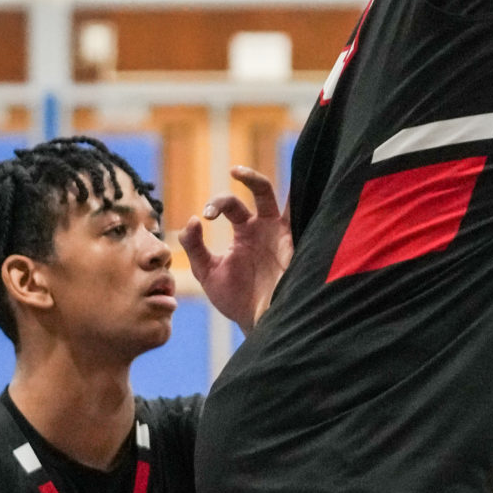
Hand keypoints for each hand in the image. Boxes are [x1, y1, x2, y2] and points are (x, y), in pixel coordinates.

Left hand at [178, 168, 291, 334]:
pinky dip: (299, 196)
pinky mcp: (294, 243)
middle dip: (243, 181)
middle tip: (227, 182)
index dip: (216, 204)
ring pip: (277, 196)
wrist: (260, 322)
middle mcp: (264, 227)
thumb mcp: (207, 272)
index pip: (230, 204)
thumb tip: (192, 220)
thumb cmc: (236, 300)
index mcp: (245, 231)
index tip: (205, 218)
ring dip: (259, 180)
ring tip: (240, 170)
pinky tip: (295, 180)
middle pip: (258, 190)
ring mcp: (281, 233)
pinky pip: (300, 214)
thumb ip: (194, 246)